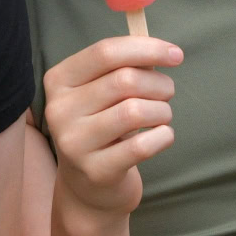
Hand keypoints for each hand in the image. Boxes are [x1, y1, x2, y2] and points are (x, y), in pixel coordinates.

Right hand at [41, 36, 181, 214]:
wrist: (88, 186)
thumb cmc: (103, 126)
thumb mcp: (102, 92)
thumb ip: (126, 67)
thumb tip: (165, 51)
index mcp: (59, 80)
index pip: (106, 52)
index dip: (147, 48)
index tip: (176, 54)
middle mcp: (59, 110)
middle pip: (124, 80)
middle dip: (159, 84)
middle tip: (167, 93)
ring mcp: (74, 142)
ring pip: (135, 111)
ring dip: (162, 110)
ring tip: (162, 116)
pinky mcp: (95, 170)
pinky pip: (143, 145)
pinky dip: (164, 136)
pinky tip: (162, 136)